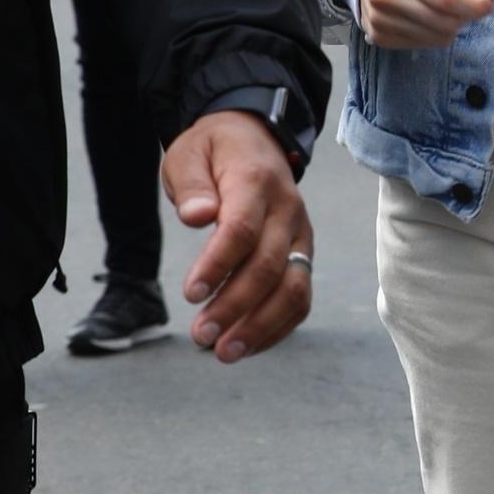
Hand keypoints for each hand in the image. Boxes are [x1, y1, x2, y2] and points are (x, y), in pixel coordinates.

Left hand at [163, 111, 313, 362]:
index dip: (218, 265)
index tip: (190, 295)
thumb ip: (192, 185)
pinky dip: (276, 327)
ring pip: (293, 289)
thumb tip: (196, 216)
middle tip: (200, 337)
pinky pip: (300, 298)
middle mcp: (287, 211)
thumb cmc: (215, 152)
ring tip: (224, 353)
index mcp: (257, 182)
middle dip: (235, 307)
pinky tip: (246, 345)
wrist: (256, 140)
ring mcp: (301, 236)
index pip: (243, 230)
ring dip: (260, 327)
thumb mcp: (190, 154)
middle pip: (269, 267)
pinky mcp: (303, 256)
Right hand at [359, 0, 493, 48]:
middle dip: (463, 17)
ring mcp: (377, 19)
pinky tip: (423, 16)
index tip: (489, 6)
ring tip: (439, 6)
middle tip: (465, 5)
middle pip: (441, 22)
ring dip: (448, 27)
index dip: (472, 6)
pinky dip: (431, 34)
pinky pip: (421, 45)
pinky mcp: (377, 35)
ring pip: (434, 38)